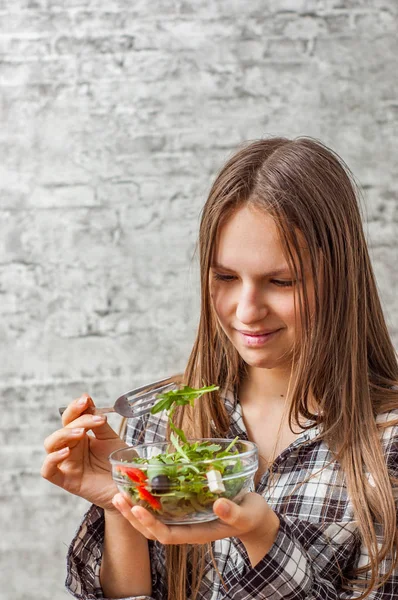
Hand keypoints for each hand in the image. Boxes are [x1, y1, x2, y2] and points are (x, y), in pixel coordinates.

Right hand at [41, 394, 126, 510]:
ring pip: (50, 445)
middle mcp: (71, 448)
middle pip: (61, 429)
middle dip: (75, 419)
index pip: (70, 418)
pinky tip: (66, 452)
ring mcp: (68, 464)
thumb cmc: (120, 463)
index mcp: (81, 437)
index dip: (75, 407)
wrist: (129, 488)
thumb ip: (99, 423)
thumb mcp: (111, 438)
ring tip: (81, 433)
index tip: (86, 399)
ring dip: (63, 435)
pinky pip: (48, 471)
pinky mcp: (67, 480)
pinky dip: (52, 459)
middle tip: (95, 419)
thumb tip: (87, 401)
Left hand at [112, 492, 279, 565]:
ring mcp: (184, 518)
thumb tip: (218, 504)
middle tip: (117, 496)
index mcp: (197, 533)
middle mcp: (186, 527)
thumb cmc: (251, 517)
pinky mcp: (186, 506)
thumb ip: (234, 512)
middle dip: (133, 516)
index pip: (167, 535)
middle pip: (152, 529)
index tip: (137, 509)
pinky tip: (140, 484)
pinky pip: (162, 507)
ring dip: (135, 507)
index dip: (150, 524)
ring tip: (120, 491)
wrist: (255, 517)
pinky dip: (148, 498)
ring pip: (153, 519)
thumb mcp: (247, 514)